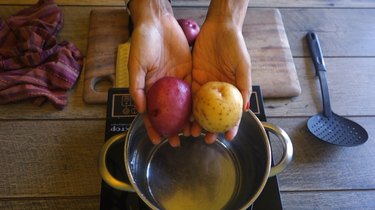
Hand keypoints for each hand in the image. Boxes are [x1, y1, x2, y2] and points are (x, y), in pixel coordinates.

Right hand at [128, 0, 191, 146]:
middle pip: (168, 114)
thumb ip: (137, 87)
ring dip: (187, 120)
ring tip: (192, 133)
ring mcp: (177, 82)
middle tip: (177, 142)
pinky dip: (197, 104)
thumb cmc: (142, 42)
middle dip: (172, 129)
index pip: (150, 113)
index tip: (157, 140)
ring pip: (183, 106)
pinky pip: (194, 91)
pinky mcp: (189, 73)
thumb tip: (141, 109)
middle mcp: (163, 89)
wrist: (158, 22)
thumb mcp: (135, 64)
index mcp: (148, 88)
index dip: (153, 127)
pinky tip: (202, 115)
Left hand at [191, 5, 251, 143]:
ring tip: (191, 132)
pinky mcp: (193, 78)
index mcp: (232, 90)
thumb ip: (244, 86)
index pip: (232, 113)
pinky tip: (183, 116)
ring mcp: (205, 85)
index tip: (227, 137)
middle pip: (214, 114)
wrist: (219, 28)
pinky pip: (189, 95)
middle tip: (205, 139)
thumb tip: (246, 109)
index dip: (230, 126)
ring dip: (196, 121)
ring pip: (200, 108)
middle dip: (210, 128)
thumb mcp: (243, 66)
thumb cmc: (235, 45)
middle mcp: (218, 91)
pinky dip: (186, 106)